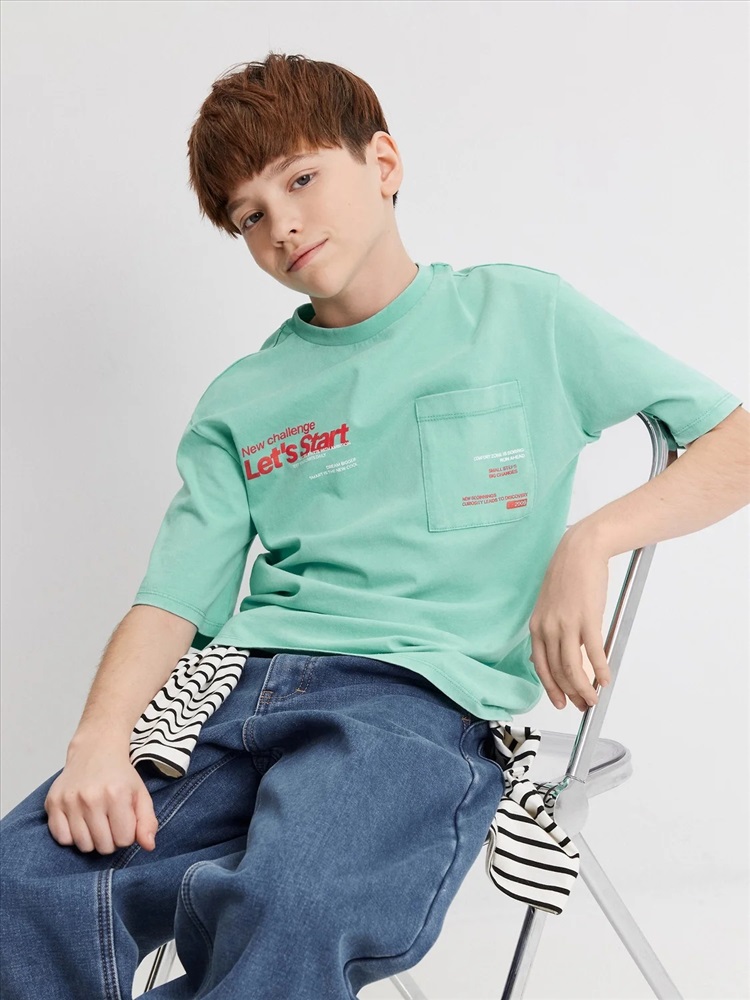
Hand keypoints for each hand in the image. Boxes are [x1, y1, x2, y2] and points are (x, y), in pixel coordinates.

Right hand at [44, 741, 158, 854]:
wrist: (94, 751)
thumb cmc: (120, 776)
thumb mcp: (141, 794)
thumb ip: (148, 821)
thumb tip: (149, 847)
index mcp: (116, 795)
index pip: (124, 840)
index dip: (127, 834)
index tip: (124, 822)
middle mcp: (91, 798)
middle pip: (103, 846)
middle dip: (110, 839)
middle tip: (110, 822)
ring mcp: (69, 801)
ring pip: (83, 845)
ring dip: (92, 840)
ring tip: (96, 822)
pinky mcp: (53, 803)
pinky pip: (62, 838)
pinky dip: (71, 836)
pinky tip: (79, 822)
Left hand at [528, 525, 611, 711]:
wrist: (579, 551)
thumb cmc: (567, 576)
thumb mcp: (549, 605)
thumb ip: (551, 629)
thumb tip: (559, 652)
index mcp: (537, 626)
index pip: (540, 667)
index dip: (552, 688)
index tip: (561, 700)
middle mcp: (548, 628)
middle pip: (557, 671)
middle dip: (570, 693)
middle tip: (582, 704)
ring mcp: (566, 624)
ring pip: (572, 667)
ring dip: (584, 688)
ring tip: (594, 698)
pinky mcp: (587, 618)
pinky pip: (592, 653)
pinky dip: (599, 670)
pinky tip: (605, 679)